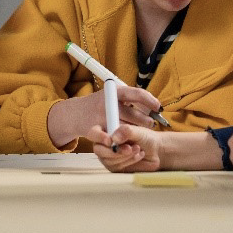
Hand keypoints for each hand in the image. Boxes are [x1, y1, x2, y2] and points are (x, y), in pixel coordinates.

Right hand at [46, 84, 160, 146]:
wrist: (74, 114)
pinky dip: (116, 139)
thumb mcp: (112, 96)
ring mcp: (100, 116)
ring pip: (124, 127)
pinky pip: (109, 136)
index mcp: (114, 91)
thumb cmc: (98, 105)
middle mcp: (107, 102)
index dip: (149, 101)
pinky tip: (121, 141)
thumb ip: (129, 99)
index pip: (136, 93)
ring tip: (138, 133)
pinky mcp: (94, 129)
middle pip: (132, 114)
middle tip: (150, 124)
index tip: (158, 107)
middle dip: (144, 121)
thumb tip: (153, 106)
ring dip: (133, 131)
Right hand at [88, 123, 164, 171]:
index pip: (94, 133)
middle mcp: (105, 144)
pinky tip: (137, 156)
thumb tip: (114, 138)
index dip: (99, 136)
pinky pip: (116, 167)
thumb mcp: (138, 131)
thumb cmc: (145, 138)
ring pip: (108, 160)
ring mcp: (109, 156)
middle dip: (114, 151)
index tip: (110, 140)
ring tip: (137, 148)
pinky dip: (128, 161)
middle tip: (128, 148)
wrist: (156, 151)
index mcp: (107, 131)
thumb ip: (126, 131)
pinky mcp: (115, 167)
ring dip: (124, 156)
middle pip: (98, 150)